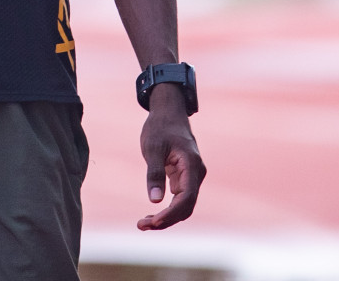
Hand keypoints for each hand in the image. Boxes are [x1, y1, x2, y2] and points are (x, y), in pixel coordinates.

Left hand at [137, 84, 205, 230]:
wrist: (168, 112)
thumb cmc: (160, 127)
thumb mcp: (153, 147)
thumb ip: (154, 173)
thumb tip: (154, 201)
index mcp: (192, 165)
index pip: (186, 197)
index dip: (171, 213)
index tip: (154, 221)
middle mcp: (196, 174)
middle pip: (186, 206)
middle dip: (166, 220)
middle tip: (141, 226)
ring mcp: (191, 177)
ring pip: (183, 206)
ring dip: (166, 218)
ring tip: (142, 224)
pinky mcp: (184, 178)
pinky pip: (179, 199)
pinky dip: (166, 210)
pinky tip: (150, 216)